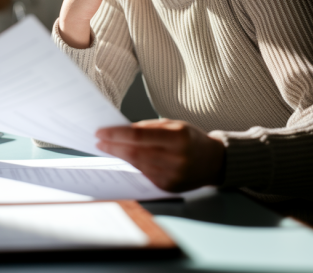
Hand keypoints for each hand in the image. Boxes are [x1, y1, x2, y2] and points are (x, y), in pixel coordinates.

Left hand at [95, 119, 225, 191]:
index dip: (116, 134)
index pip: (138, 136)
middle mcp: (176, 159)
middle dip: (113, 146)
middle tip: (99, 140)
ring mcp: (172, 176)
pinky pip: (144, 174)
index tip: (100, 131)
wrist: (213, 162)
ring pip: (137, 164)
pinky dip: (132, 165)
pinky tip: (123, 158)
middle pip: (134, 152)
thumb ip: (148, 128)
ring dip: (119, 156)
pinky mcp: (168, 187)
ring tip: (107, 147)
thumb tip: (120, 131)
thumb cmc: (190, 139)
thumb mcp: (174, 125)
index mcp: (178, 138)